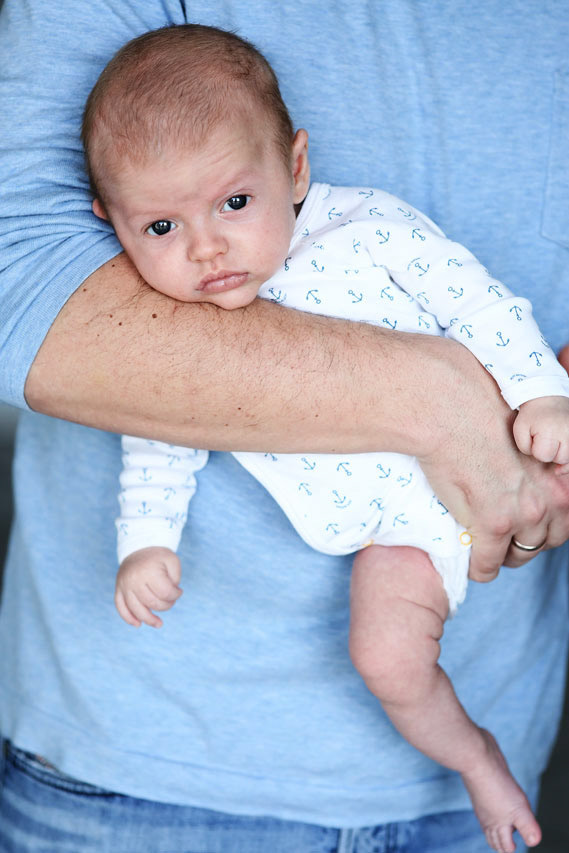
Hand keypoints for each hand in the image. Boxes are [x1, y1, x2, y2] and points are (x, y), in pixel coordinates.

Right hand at [115, 547, 182, 627]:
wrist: (138, 547)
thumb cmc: (158, 556)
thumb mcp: (172, 561)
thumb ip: (175, 579)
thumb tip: (170, 597)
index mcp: (149, 571)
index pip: (165, 592)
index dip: (175, 596)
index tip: (179, 592)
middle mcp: (134, 579)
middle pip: (151, 603)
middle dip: (165, 606)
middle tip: (171, 601)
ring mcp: (124, 585)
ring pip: (135, 609)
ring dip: (148, 619)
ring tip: (159, 624)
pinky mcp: (118, 589)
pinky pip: (121, 607)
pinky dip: (128, 618)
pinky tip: (138, 624)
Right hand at [417, 345, 568, 582]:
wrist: (450, 412)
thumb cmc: (479, 414)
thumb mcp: (522, 440)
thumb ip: (530, 470)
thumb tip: (519, 484)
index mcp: (561, 478)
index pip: (563, 520)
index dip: (542, 525)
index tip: (524, 525)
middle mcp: (550, 499)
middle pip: (543, 541)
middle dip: (524, 543)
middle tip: (505, 539)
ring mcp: (522, 514)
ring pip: (518, 555)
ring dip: (503, 556)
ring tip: (487, 551)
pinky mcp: (492, 524)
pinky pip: (487, 564)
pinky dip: (479, 568)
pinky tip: (473, 564)